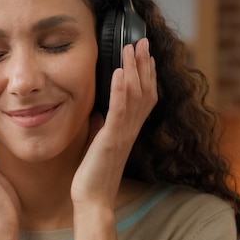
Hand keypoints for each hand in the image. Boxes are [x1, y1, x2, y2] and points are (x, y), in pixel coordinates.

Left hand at [71, 38, 157, 208]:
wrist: (92, 198)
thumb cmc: (94, 173)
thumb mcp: (99, 143)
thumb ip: (103, 126)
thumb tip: (98, 111)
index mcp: (129, 129)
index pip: (144, 96)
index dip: (147, 74)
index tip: (145, 53)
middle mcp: (131, 129)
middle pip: (145, 90)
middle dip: (144, 64)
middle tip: (142, 41)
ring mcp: (124, 133)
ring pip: (136, 95)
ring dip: (134, 69)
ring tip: (131, 47)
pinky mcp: (112, 139)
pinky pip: (119, 110)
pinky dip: (120, 89)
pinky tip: (119, 72)